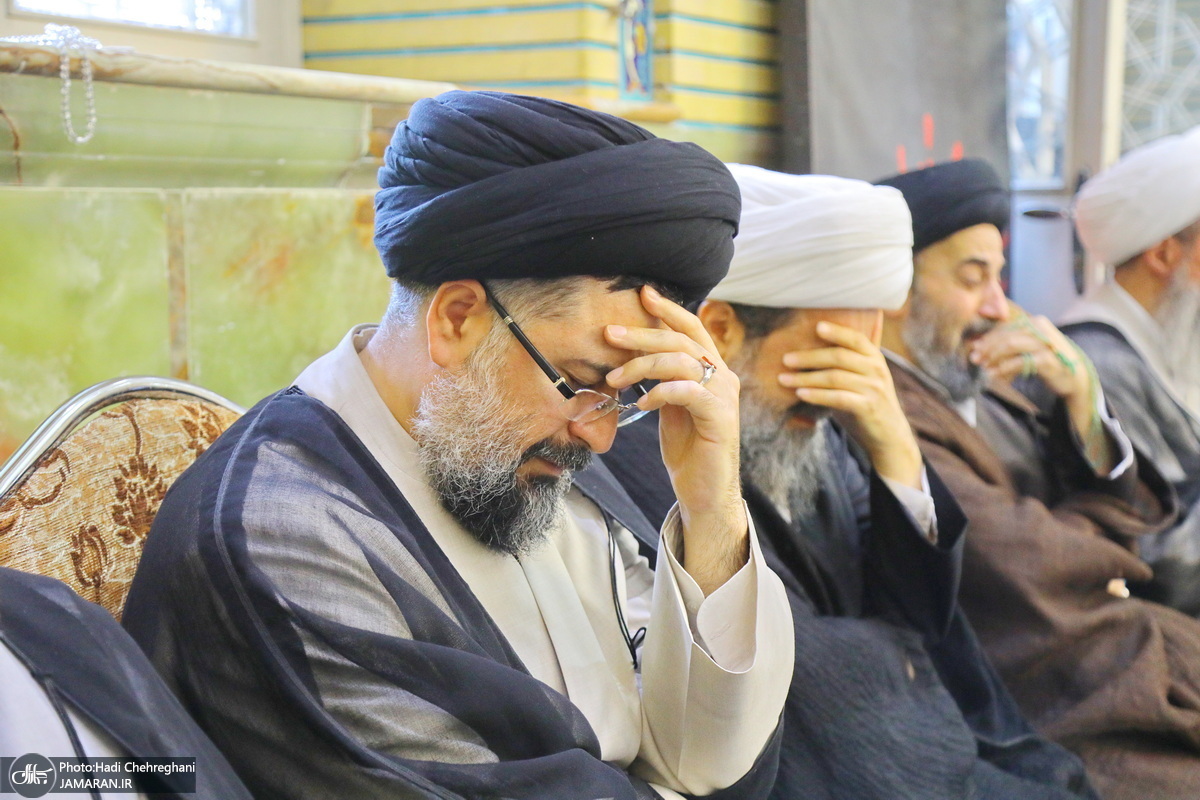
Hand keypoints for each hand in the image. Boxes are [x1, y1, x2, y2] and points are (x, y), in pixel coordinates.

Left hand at [604, 285, 747, 594]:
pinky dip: (660, 392)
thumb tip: (634, 356)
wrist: (705, 493)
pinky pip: (688, 391)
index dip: (668, 310)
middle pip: (681, 340)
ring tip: (614, 378)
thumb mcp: (670, 407)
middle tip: (609, 334)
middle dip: (642, 334)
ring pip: (681, 361)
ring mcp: (724, 396)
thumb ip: (663, 380)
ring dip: (641, 365)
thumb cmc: (688, 450)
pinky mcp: (720, 418)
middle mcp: (723, 377)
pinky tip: (642, 402)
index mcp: (712, 370)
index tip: (642, 294)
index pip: (691, 328)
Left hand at [778, 321, 922, 488]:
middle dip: (810, 357)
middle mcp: (876, 370)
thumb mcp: (866, 375)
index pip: (856, 338)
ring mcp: (873, 389)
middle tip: (786, 359)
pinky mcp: (867, 408)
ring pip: (835, 377)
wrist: (889, 434)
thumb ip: (854, 355)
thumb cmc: (869, 400)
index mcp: (875, 357)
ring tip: (784, 379)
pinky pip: (838, 398)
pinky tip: (801, 394)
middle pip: (839, 357)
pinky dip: (817, 395)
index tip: (816, 326)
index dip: (837, 331)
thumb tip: (829, 329)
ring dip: (806, 377)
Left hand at [969, 303, 1114, 472]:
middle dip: (987, 348)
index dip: (988, 338)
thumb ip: (1010, 344)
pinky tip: (993, 375)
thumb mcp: (1030, 347)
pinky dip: (1003, 369)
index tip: (975, 348)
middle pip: (1006, 335)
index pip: (1006, 327)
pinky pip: (1018, 362)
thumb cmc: (1048, 361)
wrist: (1076, 376)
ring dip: (993, 357)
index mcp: (1035, 322)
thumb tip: (979, 345)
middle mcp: (1041, 329)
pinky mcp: (1047, 359)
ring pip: (1010, 346)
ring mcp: (1045, 343)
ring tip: (983, 367)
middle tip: (974, 359)